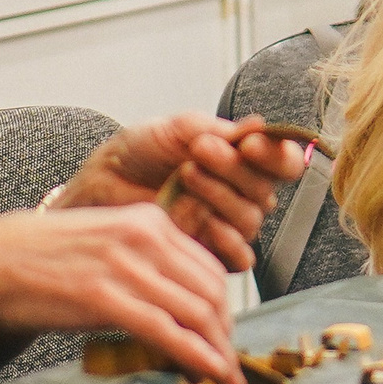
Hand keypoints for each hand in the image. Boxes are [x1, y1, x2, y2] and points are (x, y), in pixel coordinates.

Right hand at [0, 205, 243, 383]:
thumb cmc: (31, 260)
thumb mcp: (99, 245)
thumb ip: (138, 265)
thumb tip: (168, 305)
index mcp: (146, 221)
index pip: (208, 266)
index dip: (223, 307)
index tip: (222, 335)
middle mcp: (145, 238)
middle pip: (211, 291)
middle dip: (225, 333)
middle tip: (227, 363)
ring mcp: (126, 266)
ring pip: (197, 313)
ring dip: (218, 351)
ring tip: (223, 377)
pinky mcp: (106, 298)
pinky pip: (168, 331)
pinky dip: (198, 356)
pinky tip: (209, 374)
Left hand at [55, 113, 306, 271]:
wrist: (100, 184)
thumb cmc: (137, 154)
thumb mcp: (175, 130)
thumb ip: (216, 130)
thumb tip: (258, 126)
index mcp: (242, 162)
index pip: (282, 162)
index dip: (275, 153)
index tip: (250, 142)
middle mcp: (241, 195)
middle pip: (266, 189)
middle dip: (235, 168)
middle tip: (200, 150)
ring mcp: (227, 226)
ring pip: (251, 218)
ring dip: (222, 195)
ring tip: (186, 175)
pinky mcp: (210, 256)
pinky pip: (240, 257)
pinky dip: (227, 240)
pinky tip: (206, 222)